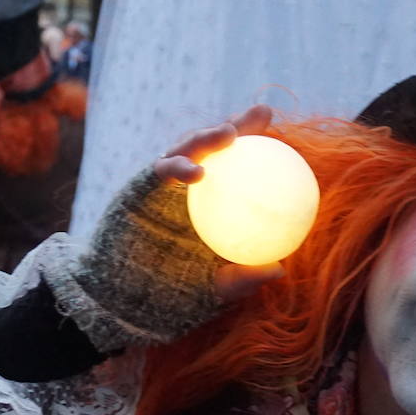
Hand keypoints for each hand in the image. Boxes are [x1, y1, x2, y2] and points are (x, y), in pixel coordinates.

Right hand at [154, 104, 283, 301]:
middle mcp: (190, 189)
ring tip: (229, 132)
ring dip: (207, 138)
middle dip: (237, 125)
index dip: (261, 150)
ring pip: (187, 150)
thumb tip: (279, 269)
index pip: (240, 170)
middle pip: (215, 149)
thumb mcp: (219, 288)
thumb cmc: (179, 293)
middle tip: (261, 114)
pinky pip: (161, 172)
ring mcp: (165, 186)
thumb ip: (244, 278)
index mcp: (214, 203)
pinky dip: (178, 166)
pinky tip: (197, 171)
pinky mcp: (139, 189)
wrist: (129, 300)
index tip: (287, 137)